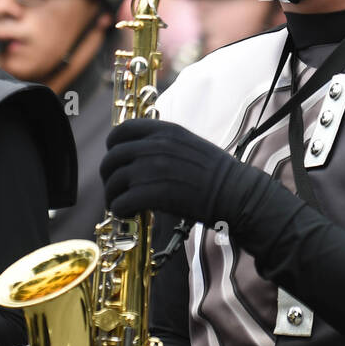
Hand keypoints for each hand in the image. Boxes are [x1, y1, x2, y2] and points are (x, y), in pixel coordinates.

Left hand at [101, 118, 273, 227]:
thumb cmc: (217, 175)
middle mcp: (155, 146)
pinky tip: (130, 215)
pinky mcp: (152, 194)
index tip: (117, 160)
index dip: (113, 146)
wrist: (236, 193)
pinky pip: (120, 203)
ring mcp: (152, 169)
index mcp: (165, 131)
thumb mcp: (190, 145)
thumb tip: (141, 154)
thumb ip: (165, 144)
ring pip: (113, 182)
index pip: (123, 130)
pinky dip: (120, 211)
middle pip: (112, 158)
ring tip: (123, 206)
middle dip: (109, 176)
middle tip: (117, 189)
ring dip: (113, 197)